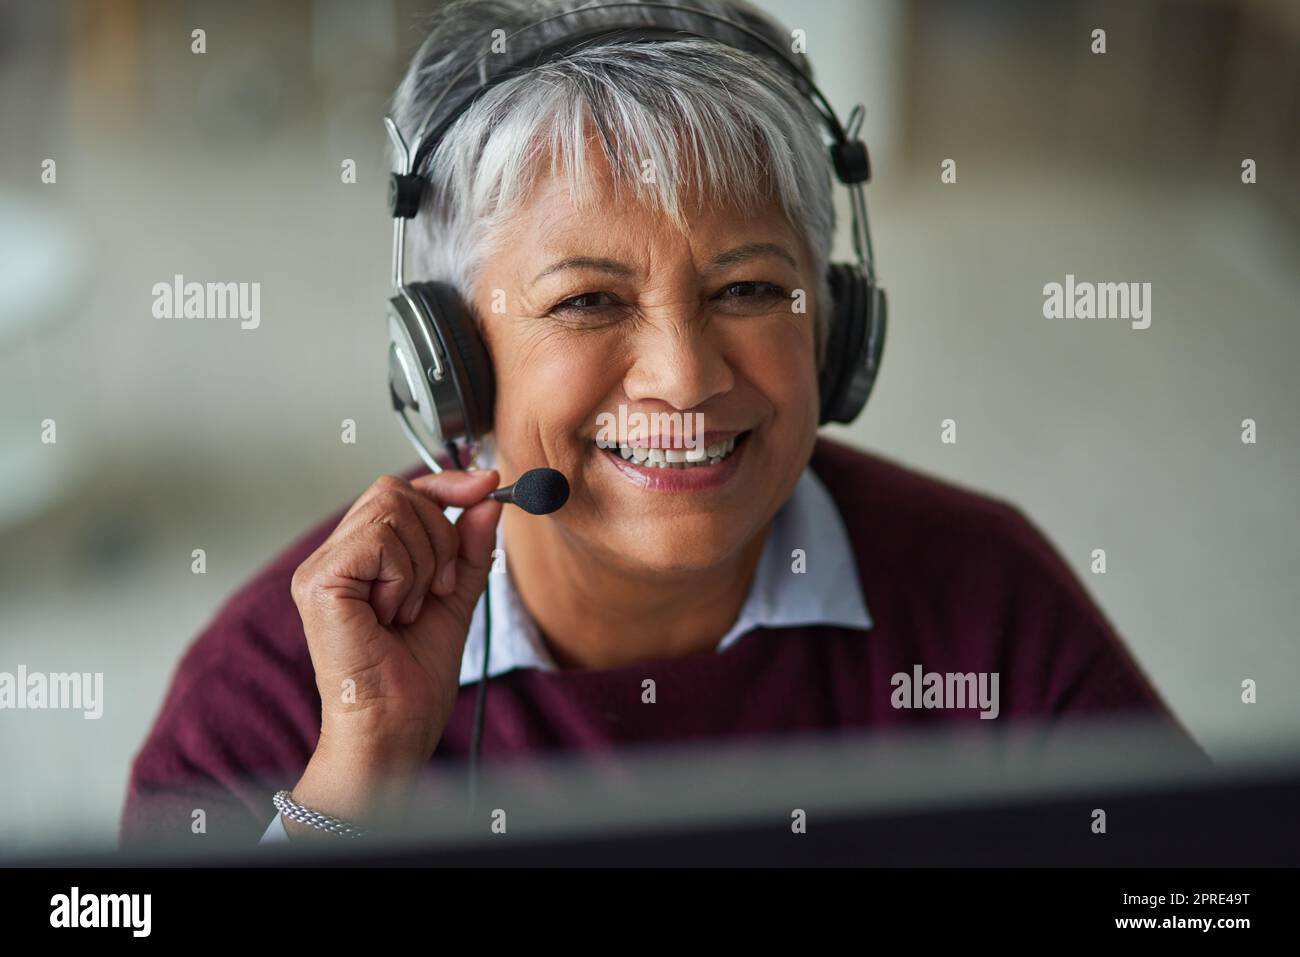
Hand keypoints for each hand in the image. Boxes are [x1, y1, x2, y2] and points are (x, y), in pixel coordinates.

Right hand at [284, 469, 501, 834]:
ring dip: (423, 563)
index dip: (446, 484)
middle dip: (440, 536)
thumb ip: (469, 549)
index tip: (488, 485)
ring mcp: (320, 567)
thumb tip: (488, 498)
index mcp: (359, 559)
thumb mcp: (455, 598)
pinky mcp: (320, 581)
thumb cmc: (413, 680)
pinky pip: (381, 539)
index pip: (400, 492)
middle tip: (437, 590)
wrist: (394, 728)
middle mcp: (333, 557)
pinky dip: (405, 575)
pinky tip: (392, 614)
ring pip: (394, 510)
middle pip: (398, 491)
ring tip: (409, 610)